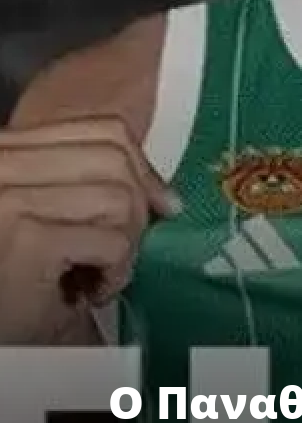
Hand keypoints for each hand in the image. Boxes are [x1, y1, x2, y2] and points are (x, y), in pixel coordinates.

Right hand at [0, 118, 180, 343]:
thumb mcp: (46, 219)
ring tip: (98, 275)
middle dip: (135, 209)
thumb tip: (165, 196)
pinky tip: (91, 292)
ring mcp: (10, 197)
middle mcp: (3, 164)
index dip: (143, 166)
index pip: (102, 129)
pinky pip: (112, 241)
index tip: (161, 203)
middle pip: (115, 158)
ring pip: (119, 198)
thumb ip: (87, 188)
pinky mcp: (26, 237)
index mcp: (9, 150)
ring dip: (124, 247)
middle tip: (118, 251)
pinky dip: (116, 273)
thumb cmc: (13, 286)